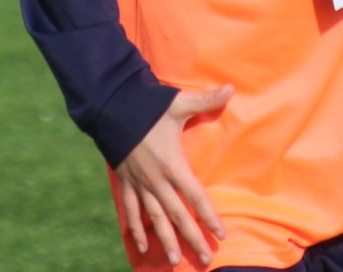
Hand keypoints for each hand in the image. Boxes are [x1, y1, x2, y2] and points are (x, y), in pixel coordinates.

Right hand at [115, 85, 231, 266]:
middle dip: (193, 238)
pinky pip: (131, 211)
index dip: (209, 216)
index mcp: (173, 164)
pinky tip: (143, 246)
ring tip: (176, 260)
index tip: (221, 234)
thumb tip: (230, 88)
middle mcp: (157, 180)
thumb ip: (205, 100)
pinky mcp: (126, 183)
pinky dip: (136, 229)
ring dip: (167, 240)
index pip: (196, 196)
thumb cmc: (148, 107)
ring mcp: (140, 184)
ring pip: (155, 219)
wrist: (112, 109)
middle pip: (178, 215)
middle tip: (206, 260)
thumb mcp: (177, 104)